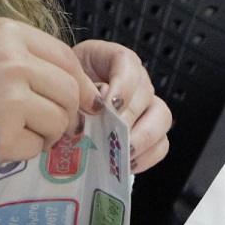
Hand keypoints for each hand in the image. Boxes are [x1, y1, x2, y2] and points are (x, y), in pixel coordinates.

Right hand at [0, 17, 100, 178]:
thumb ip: (18, 58)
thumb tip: (65, 83)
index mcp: (8, 33)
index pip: (66, 57)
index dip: (75, 84)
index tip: (74, 101)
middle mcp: (15, 59)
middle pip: (70, 91)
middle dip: (64, 113)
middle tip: (47, 127)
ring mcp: (11, 96)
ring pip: (59, 120)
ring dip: (45, 135)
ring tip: (17, 136)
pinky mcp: (3, 133)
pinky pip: (36, 147)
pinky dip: (23, 153)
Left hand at [74, 40, 173, 172]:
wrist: (62, 104)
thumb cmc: (65, 91)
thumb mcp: (65, 82)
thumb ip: (78, 90)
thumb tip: (96, 107)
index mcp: (114, 61)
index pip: (128, 64)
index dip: (123, 86)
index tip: (107, 105)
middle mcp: (136, 82)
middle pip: (147, 93)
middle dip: (129, 117)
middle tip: (111, 134)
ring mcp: (146, 107)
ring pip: (162, 118)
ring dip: (143, 138)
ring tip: (121, 153)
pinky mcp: (149, 132)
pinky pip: (161, 144)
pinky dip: (147, 156)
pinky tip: (126, 163)